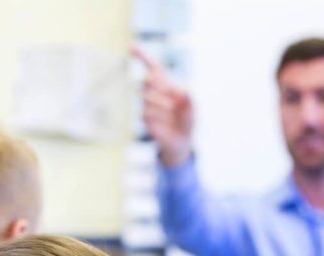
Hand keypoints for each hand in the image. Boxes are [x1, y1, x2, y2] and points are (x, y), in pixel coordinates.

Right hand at [132, 46, 193, 166]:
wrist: (183, 139)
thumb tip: (172, 88)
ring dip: (161, 102)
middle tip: (169, 92)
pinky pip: (148, 112)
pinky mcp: (146, 118)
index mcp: (165, 85)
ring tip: (172, 109)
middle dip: (157, 84)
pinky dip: (159, 116)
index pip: (152, 67)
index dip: (142, 56)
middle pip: (146, 79)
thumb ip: (187, 94)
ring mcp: (148, 105)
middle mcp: (154, 93)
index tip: (131, 47)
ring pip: (147, 97)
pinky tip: (165, 121)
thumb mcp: (192, 105)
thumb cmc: (187, 119)